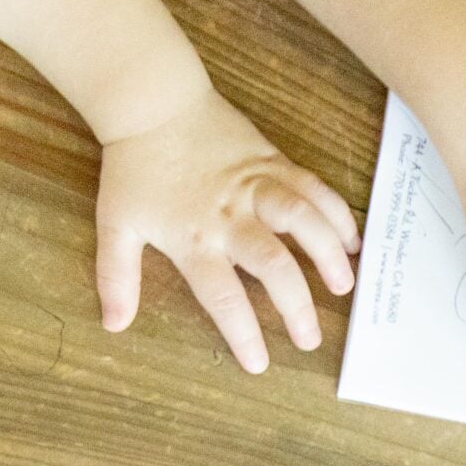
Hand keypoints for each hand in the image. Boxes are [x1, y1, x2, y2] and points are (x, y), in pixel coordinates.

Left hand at [95, 86, 359, 372]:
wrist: (152, 101)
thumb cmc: (133, 167)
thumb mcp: (115, 224)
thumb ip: (117, 278)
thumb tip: (113, 325)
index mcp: (194, 238)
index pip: (223, 295)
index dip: (243, 334)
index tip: (259, 364)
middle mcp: (230, 215)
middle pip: (272, 265)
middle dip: (296, 306)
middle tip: (309, 339)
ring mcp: (256, 186)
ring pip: (302, 220)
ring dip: (327, 254)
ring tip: (343, 286)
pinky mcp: (273, 161)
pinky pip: (312, 187)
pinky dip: (336, 212)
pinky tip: (352, 239)